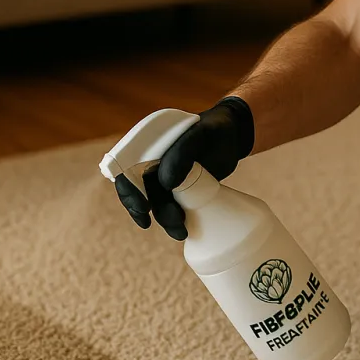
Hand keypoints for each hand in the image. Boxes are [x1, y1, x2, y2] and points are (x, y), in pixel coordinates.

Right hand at [114, 96, 253, 239]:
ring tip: (181, 231)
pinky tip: (183, 228)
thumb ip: (183, 152)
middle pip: (137, 190)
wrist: (234, 136)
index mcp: (147, 143)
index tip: (144, 207)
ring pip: (155, 202)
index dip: (128, 190)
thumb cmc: (217, 128)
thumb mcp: (202, 135)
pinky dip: (173, 219)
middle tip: (166, 222)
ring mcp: (164, 175)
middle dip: (145, 211)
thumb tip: (165, 183)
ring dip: (164, 219)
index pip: (125, 167)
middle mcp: (151, 160)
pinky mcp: (178, 188)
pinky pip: (169, 205)